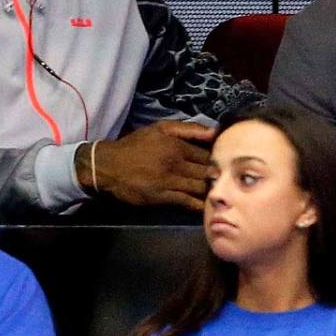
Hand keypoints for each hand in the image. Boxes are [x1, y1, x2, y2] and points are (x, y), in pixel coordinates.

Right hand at [77, 120, 214, 210]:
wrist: (109, 165)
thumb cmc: (136, 145)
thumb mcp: (160, 128)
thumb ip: (189, 129)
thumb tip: (215, 131)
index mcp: (177, 145)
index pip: (206, 154)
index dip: (216, 159)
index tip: (223, 163)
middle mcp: (175, 163)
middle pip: (205, 172)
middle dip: (216, 176)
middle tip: (226, 180)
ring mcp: (169, 182)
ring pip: (199, 187)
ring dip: (209, 190)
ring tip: (218, 193)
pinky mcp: (162, 197)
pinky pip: (187, 202)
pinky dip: (198, 205)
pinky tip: (206, 206)